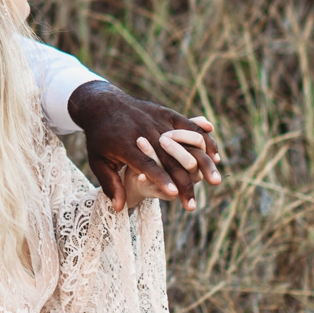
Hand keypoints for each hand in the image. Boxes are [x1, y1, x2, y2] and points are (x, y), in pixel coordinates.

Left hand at [68, 80, 222, 208]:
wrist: (103, 103)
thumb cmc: (100, 137)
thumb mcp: (97, 160)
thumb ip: (110, 183)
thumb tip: (119, 208)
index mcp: (126, 144)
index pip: (146, 163)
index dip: (160, 178)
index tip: (173, 194)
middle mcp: (145, 131)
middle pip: (170, 158)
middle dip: (183, 182)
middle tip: (193, 205)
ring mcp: (157, 121)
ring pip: (186, 142)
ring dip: (203, 161)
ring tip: (216, 181)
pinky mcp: (166, 113)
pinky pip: (189, 126)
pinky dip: (204, 139)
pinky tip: (216, 154)